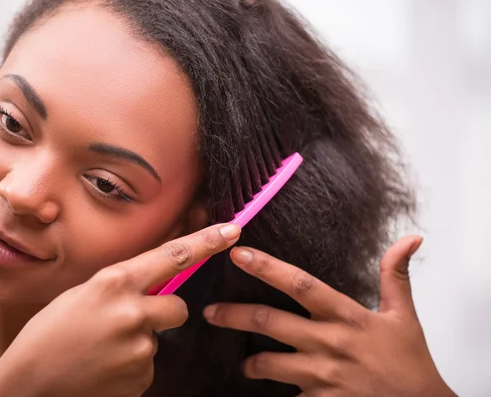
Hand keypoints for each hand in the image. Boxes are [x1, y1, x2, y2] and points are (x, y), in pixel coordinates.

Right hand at [0, 223, 240, 396]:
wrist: (26, 387)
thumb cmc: (45, 337)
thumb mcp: (79, 296)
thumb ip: (120, 287)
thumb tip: (150, 286)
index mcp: (114, 283)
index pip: (171, 256)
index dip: (205, 242)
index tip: (231, 231)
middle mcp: (132, 312)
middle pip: (178, 306)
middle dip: (164, 312)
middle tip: (129, 321)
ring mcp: (139, 348)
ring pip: (158, 338)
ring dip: (139, 342)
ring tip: (101, 350)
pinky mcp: (140, 378)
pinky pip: (148, 366)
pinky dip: (131, 367)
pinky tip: (103, 369)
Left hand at [203, 236, 456, 396]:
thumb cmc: (410, 363)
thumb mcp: (404, 315)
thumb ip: (395, 275)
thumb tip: (410, 239)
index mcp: (347, 316)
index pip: (300, 285)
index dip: (267, 267)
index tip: (238, 254)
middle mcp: (329, 343)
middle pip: (270, 322)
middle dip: (233, 315)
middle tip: (209, 311)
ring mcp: (322, 376)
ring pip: (268, 364)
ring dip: (250, 363)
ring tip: (242, 361)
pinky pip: (286, 396)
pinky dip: (273, 392)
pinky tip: (265, 392)